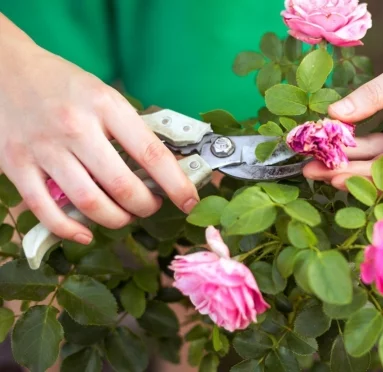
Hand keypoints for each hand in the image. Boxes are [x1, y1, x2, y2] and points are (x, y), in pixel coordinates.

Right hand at [0, 15, 199, 244]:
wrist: (6, 68)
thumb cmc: (64, 85)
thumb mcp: (104, 95)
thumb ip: (130, 128)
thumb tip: (166, 167)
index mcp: (105, 106)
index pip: (151, 153)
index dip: (176, 184)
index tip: (189, 201)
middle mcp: (76, 128)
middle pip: (122, 186)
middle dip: (145, 206)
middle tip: (151, 206)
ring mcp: (44, 148)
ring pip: (89, 203)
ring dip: (116, 220)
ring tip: (125, 216)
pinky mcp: (16, 165)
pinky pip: (46, 210)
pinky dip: (70, 230)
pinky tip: (86, 233)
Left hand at [303, 0, 382, 189]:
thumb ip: (372, 97)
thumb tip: (335, 114)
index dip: (373, 180)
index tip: (338, 178)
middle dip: (350, 171)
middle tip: (313, 171)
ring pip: (376, 158)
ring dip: (346, 158)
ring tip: (312, 160)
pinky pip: (373, 142)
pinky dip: (352, 142)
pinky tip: (328, 143)